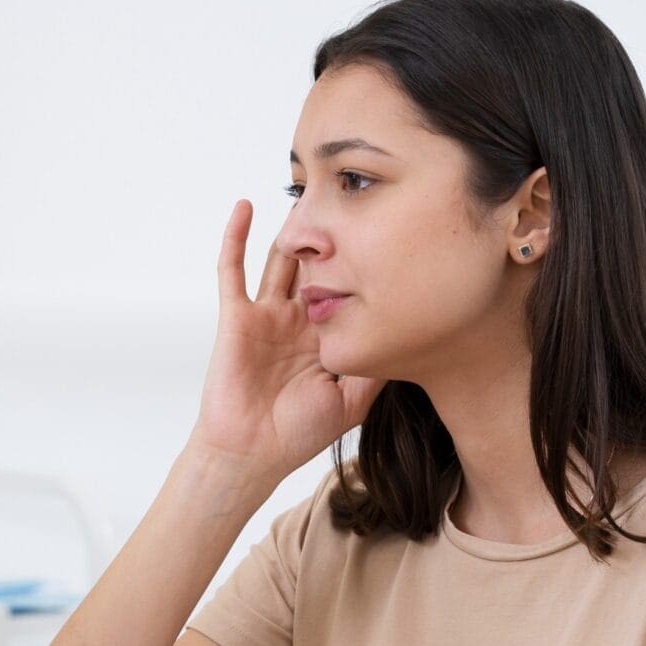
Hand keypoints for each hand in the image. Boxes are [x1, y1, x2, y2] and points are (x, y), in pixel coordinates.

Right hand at [190, 198, 381, 473]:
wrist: (251, 454)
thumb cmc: (297, 434)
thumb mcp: (354, 399)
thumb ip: (377, 366)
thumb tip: (413, 331)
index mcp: (325, 335)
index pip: (349, 286)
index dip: (368, 260)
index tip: (397, 228)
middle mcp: (298, 318)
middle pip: (319, 263)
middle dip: (334, 234)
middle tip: (356, 195)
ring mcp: (267, 315)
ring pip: (282, 258)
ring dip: (293, 228)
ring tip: (309, 191)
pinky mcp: (237, 317)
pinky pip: (232, 270)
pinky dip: (235, 237)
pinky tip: (245, 206)